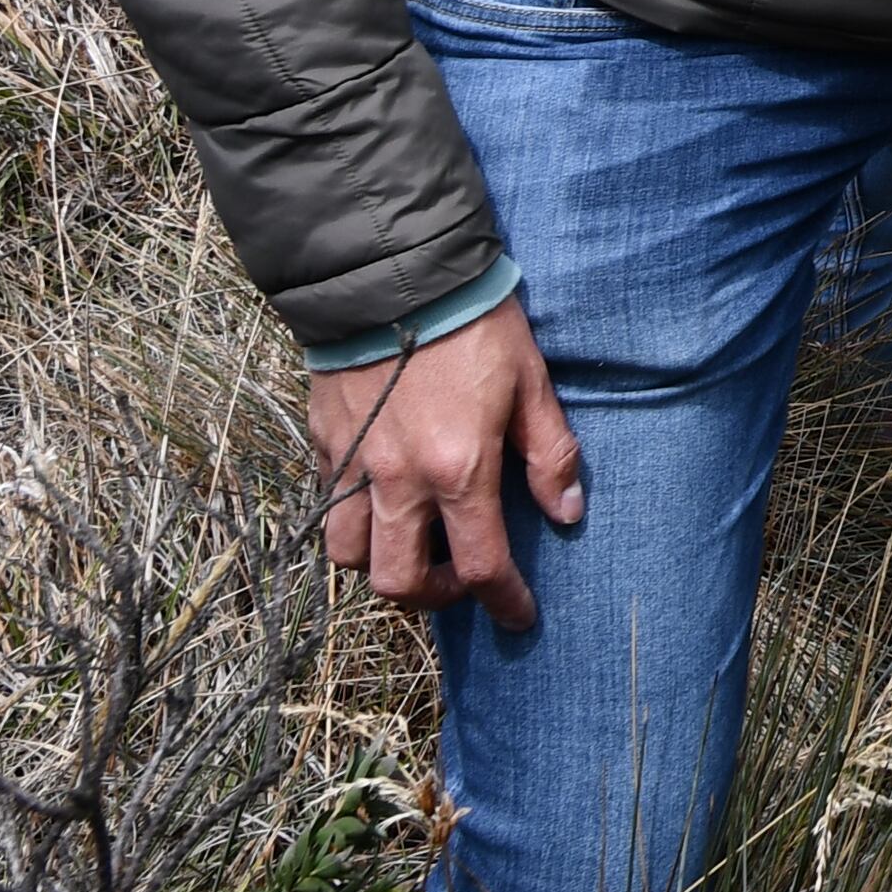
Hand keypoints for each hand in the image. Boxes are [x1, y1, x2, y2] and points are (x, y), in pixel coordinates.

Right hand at [307, 296, 580, 632]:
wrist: (394, 276)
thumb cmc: (475, 325)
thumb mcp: (531, 383)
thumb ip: (550, 453)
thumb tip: (567, 513)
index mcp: (458, 469)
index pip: (480, 564)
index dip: (503, 600)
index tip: (519, 615)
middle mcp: (398, 481)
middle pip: (398, 581)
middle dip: (434, 596)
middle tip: (460, 579)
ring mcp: (353, 466)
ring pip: (350, 556)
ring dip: (383, 563)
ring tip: (416, 545)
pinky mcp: (324, 444)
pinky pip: (329, 508)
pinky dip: (354, 521)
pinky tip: (384, 503)